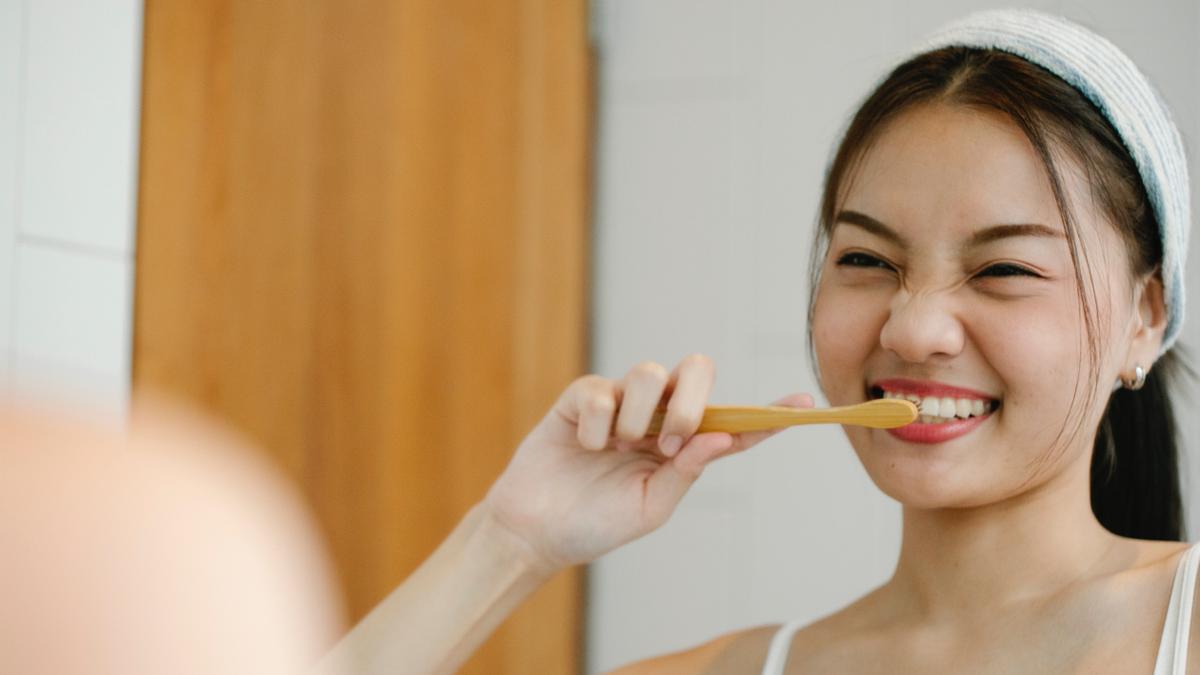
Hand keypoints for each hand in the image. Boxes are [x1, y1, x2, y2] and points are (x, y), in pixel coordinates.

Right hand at [482, 353, 813, 574]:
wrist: (535, 532)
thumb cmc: (595, 524)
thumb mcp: (650, 507)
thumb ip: (687, 471)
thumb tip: (723, 436)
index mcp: (681, 446)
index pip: (732, 422)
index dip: (768, 413)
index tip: (806, 404)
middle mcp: (656, 417)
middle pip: (696, 370)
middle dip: (692, 399)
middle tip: (672, 440)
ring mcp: (620, 403)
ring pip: (650, 372)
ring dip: (641, 414)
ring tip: (621, 446)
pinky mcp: (582, 398)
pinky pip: (602, 389)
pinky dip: (597, 423)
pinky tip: (586, 447)